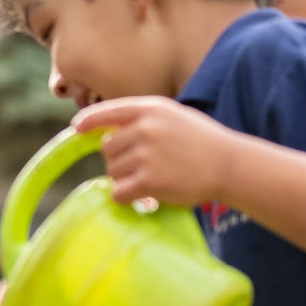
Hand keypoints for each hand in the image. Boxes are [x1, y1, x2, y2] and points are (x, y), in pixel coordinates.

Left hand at [73, 97, 240, 207]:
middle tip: (142, 166)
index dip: (89, 120)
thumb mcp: (174, 116)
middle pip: (107, 148)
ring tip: (150, 177)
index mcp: (150, 109)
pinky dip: (126, 197)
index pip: (108, 111)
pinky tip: (142, 195)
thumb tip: (108, 131)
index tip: (77, 128)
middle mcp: (144, 128)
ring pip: (111, 171)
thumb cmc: (201, 141)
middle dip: (119, 159)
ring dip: (125, 179)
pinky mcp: (149, 181)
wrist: (228, 164)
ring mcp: (146, 155)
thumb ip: (143, 119)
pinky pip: (118, 192)